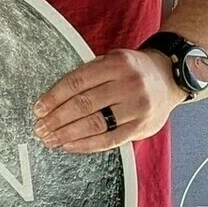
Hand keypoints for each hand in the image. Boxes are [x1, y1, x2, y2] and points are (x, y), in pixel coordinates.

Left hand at [31, 49, 182, 152]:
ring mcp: (137, 107)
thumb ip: (89, 74)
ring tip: (50, 139)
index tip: (38, 108)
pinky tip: (70, 146)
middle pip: (84, 104)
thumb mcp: (112, 60)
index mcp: (116, 64)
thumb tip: (53, 98)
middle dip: (57, 118)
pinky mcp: (142, 127)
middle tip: (40, 128)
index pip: (77, 82)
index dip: (54, 97)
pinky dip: (87, 145)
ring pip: (96, 124)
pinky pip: (110, 140)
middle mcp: (128, 84)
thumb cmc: (132, 70)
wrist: (169, 77)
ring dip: (68, 134)